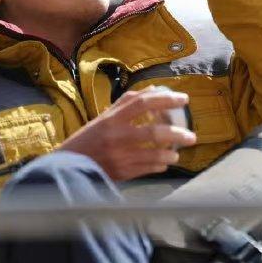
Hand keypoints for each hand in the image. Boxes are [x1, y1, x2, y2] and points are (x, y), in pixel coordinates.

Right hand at [58, 86, 196, 180]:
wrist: (69, 166)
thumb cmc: (90, 138)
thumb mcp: (105, 117)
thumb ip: (128, 102)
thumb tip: (155, 89)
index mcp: (111, 118)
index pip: (142, 103)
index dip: (165, 99)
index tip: (184, 100)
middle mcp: (116, 136)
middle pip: (153, 132)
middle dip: (176, 134)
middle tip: (192, 136)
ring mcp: (119, 156)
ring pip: (153, 154)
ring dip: (170, 154)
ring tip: (178, 153)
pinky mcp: (121, 173)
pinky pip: (147, 169)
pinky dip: (159, 165)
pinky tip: (165, 163)